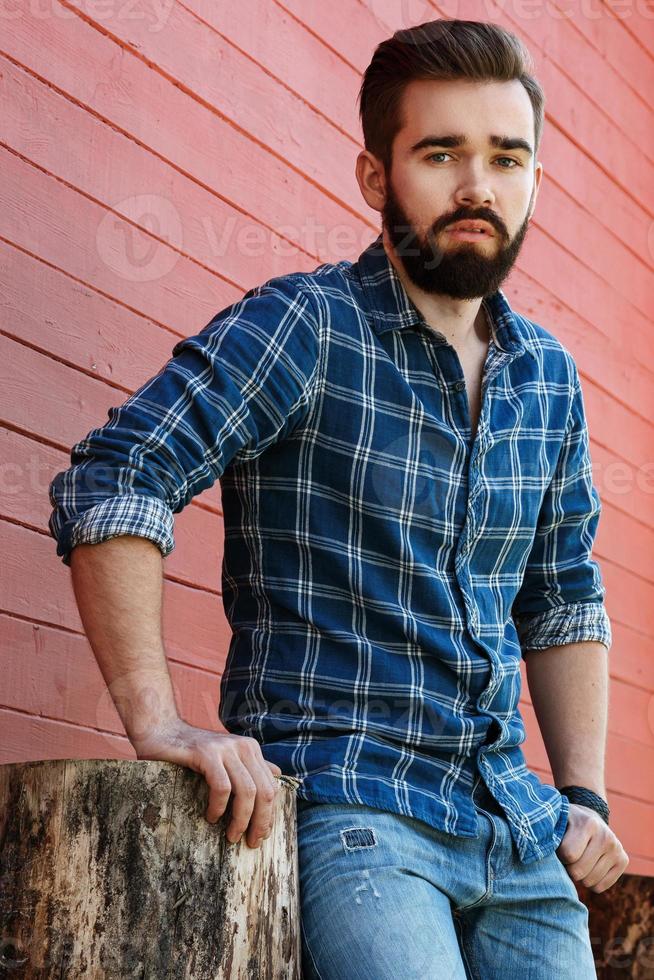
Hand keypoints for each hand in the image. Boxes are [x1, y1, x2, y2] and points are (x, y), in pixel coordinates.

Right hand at [132, 718, 282, 848]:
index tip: (261, 835)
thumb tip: (278, 775)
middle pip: (264, 791)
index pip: (271, 786)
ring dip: (241, 819)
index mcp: (251, 749)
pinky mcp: (206, 753)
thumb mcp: (226, 757)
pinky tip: (212, 817)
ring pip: (247, 791)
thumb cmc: (192, 750)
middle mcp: (243, 746)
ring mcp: (225, 749)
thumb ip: (250, 765)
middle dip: (260, 821)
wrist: (161, 730)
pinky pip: (222, 786)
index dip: (269, 814)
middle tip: (251, 842)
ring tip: (232, 836)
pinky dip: (220, 806)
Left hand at [556, 803, 628, 892]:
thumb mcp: (555, 822)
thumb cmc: (566, 823)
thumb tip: (539, 856)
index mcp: (588, 823)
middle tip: (568, 856)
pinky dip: (590, 882)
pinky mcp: (623, 861)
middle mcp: (606, 836)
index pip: (569, 855)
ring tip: (578, 860)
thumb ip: (547, 836)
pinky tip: (589, 866)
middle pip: (579, 872)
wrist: (588, 817)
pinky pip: (600, 887)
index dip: (559, 855)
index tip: (559, 847)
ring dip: (579, 875)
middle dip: (568, 867)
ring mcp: (617, 849)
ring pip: (589, 882)